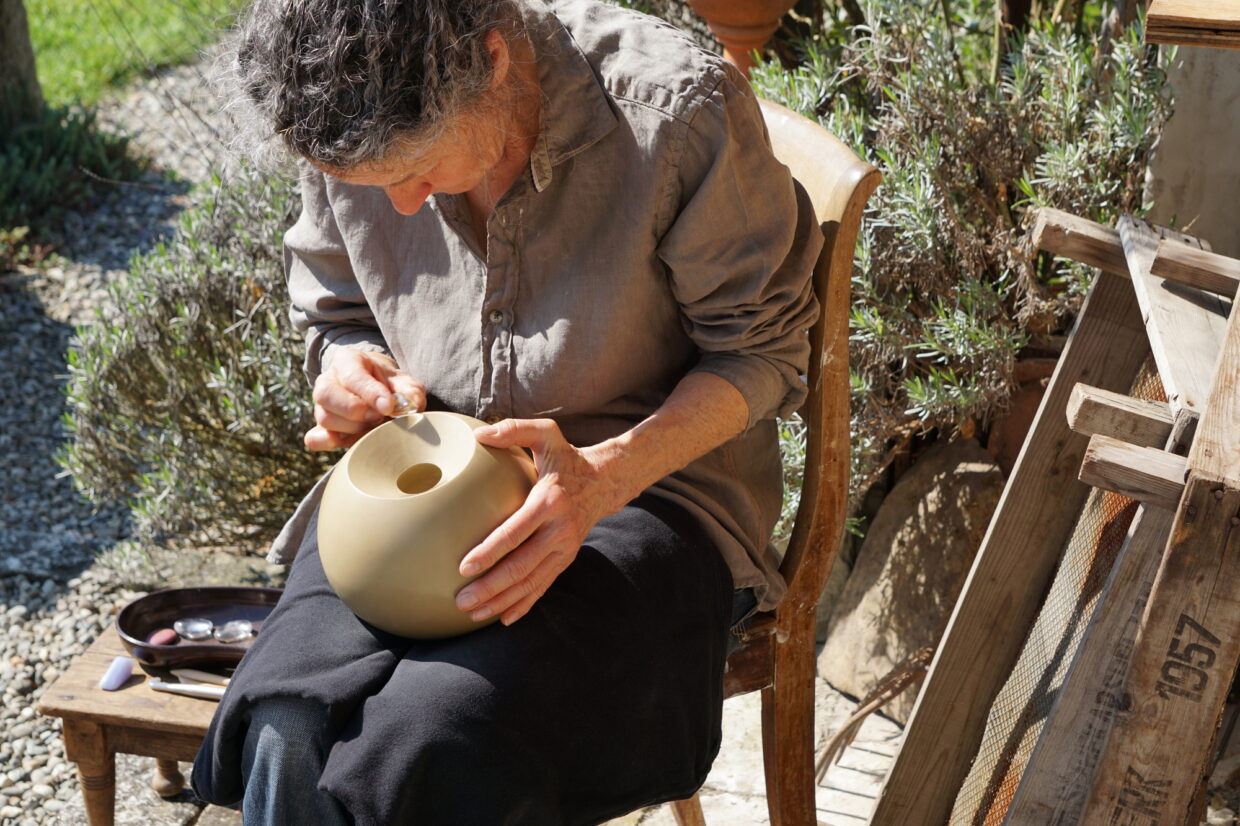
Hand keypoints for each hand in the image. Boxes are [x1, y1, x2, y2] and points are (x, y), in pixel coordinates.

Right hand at [304, 349, 425, 450]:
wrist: (377, 389)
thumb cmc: (389, 384)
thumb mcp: (403, 381)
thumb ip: (409, 390)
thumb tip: (413, 402)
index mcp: (347, 361)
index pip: (352, 376)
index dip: (370, 393)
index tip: (388, 406)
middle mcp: (327, 380)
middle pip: (327, 395)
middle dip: (355, 411)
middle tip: (379, 417)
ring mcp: (321, 405)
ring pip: (325, 418)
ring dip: (351, 428)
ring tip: (373, 426)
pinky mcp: (321, 427)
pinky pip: (315, 438)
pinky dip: (328, 443)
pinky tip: (347, 442)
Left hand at [455, 419, 623, 625]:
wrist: (605, 481)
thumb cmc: (566, 457)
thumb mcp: (546, 435)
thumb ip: (514, 430)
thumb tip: (479, 435)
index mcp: (549, 502)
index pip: (515, 532)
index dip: (490, 551)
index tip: (463, 567)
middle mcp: (560, 530)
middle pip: (522, 566)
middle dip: (490, 587)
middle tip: (460, 600)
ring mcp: (565, 549)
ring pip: (531, 582)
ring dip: (501, 600)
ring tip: (471, 613)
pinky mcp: (566, 559)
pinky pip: (543, 586)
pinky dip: (524, 605)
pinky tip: (502, 618)